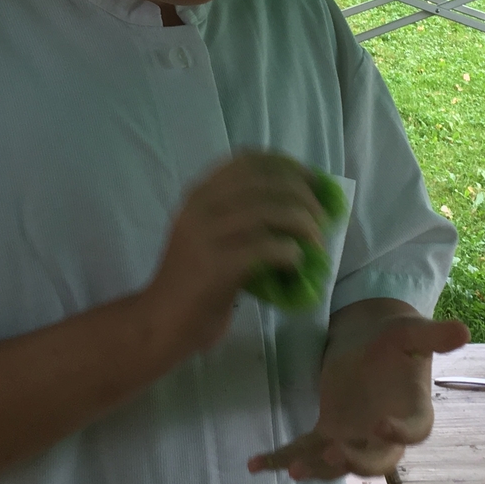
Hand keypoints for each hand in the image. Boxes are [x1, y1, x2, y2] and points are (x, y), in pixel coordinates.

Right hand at [141, 151, 324, 353]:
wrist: (161, 321)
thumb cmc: (195, 281)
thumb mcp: (211, 236)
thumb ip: (242, 216)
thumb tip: (299, 207)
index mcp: (199, 196)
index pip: (246, 162)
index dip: (285, 166)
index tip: (311, 179)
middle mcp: (199, 207)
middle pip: (263, 184)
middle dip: (302, 196)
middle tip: (323, 216)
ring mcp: (204, 236)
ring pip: (267, 212)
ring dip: (302, 225)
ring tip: (317, 243)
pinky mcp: (214, 265)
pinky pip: (265, 248)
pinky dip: (289, 253)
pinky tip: (296, 264)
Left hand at [249, 309, 468, 479]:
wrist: (370, 339)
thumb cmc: (396, 337)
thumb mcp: (412, 331)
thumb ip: (433, 335)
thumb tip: (465, 330)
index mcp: (414, 412)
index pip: (415, 432)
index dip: (400, 433)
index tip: (382, 424)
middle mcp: (384, 436)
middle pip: (375, 461)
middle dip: (354, 461)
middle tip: (332, 453)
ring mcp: (354, 438)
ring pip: (338, 464)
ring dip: (316, 468)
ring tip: (292, 469)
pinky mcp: (327, 433)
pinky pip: (305, 451)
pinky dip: (281, 458)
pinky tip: (256, 464)